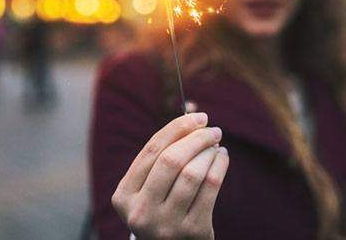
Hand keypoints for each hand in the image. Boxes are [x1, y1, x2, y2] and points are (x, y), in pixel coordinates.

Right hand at [111, 113, 229, 239]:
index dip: (177, 129)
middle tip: (213, 130)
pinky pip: (211, 188)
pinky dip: (220, 166)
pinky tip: (222, 158)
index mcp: (124, 197)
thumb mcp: (151, 187)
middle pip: (171, 160)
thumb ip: (162, 155)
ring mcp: (166, 225)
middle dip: (196, 139)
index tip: (198, 117)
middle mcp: (141, 213)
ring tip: (216, 145)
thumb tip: (193, 117)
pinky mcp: (193, 231)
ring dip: (209, 152)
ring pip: (193, 174)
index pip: (151, 151)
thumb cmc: (162, 206)